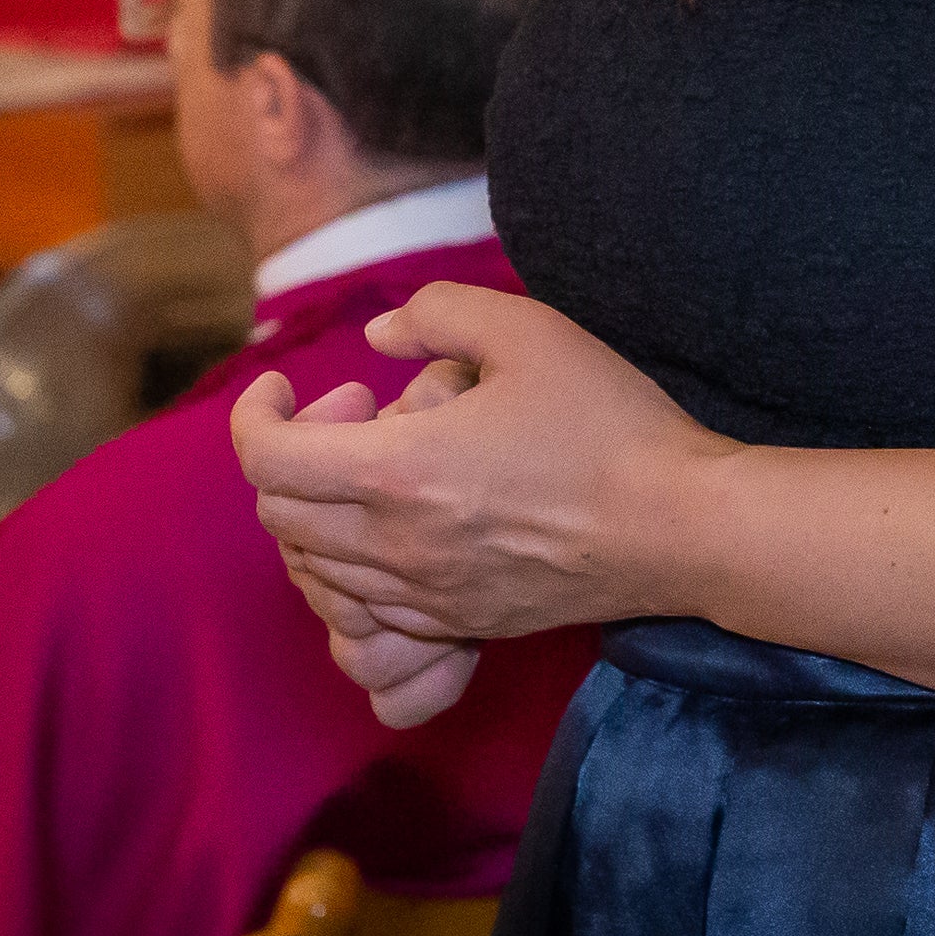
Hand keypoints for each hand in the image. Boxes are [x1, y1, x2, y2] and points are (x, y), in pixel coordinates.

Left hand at [235, 283, 724, 649]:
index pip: (267, 461)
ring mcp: (425, 596)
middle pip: (278, 518)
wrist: (679, 528)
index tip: (286, 385)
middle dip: (292, 456)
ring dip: (320, 512)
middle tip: (359, 414)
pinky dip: (353, 564)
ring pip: (314, 570)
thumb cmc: (607, 425)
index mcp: (399, 473)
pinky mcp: (458, 623)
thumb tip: (379, 335)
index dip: (256, 414)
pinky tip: (406, 522)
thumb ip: (436, 312)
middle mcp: (396, 548)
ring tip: (384, 465)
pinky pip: (363, 609)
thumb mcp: (527, 331)